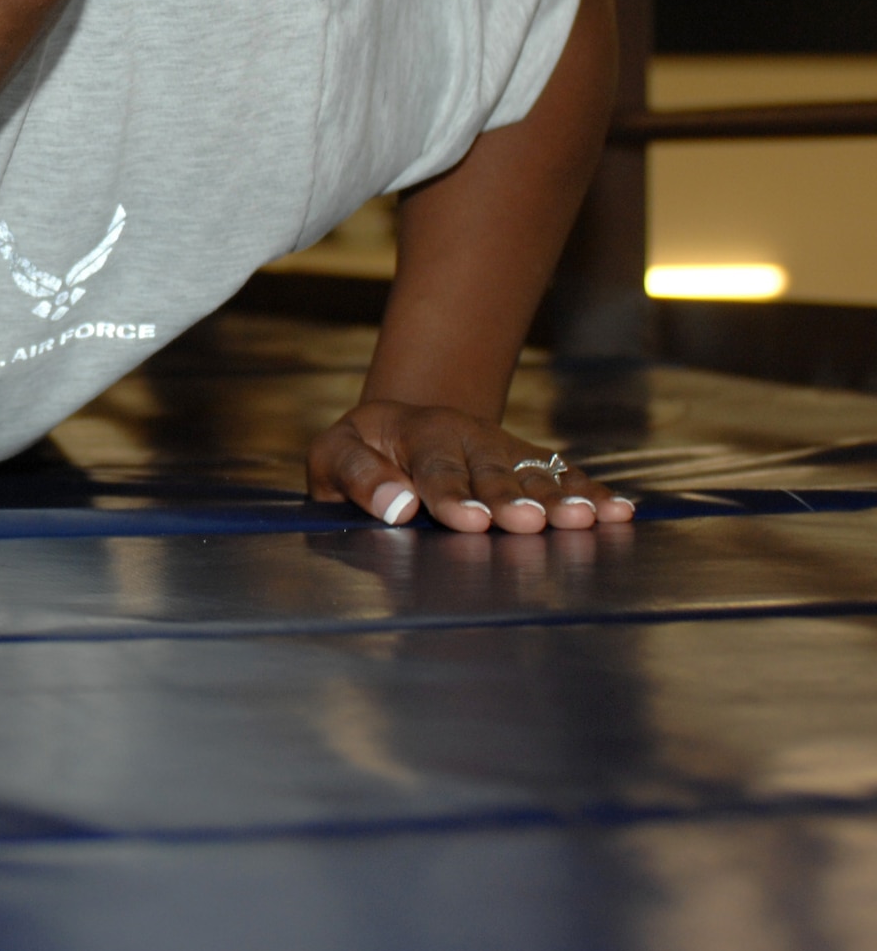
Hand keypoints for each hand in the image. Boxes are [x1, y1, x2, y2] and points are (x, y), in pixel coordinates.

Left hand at [309, 400, 634, 533]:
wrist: (395, 428)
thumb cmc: (359, 454)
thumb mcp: (333, 456)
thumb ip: (358, 477)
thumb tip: (398, 506)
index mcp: (412, 433)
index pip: (434, 468)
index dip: (452, 495)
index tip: (471, 522)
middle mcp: (463, 435)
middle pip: (490, 471)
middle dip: (511, 499)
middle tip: (531, 522)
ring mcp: (498, 446)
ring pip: (531, 473)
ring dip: (560, 497)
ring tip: (587, 520)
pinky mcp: (525, 459)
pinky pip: (560, 473)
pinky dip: (589, 492)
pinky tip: (619, 511)